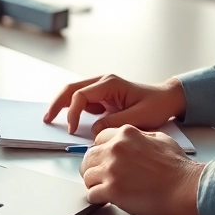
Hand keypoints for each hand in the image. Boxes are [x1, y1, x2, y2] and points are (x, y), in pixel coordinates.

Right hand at [45, 74, 186, 134]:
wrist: (167, 99)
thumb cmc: (156, 105)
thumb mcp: (138, 117)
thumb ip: (114, 123)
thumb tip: (94, 131)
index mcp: (110, 84)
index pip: (81, 95)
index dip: (73, 113)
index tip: (73, 130)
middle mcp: (103, 83)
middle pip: (71, 89)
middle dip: (57, 103)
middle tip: (47, 119)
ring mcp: (101, 89)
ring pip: (74, 94)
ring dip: (62, 106)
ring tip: (51, 120)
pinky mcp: (103, 97)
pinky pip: (83, 101)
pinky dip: (73, 110)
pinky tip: (69, 121)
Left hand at [80, 125, 202, 214]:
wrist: (186, 188)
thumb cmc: (178, 168)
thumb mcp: (160, 139)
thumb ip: (140, 138)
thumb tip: (131, 142)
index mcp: (126, 134)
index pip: (98, 139)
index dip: (101, 152)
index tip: (103, 161)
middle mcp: (116, 149)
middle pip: (89, 157)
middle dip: (93, 168)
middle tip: (100, 178)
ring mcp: (112, 169)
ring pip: (87, 176)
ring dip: (95, 184)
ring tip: (106, 190)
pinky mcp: (112, 190)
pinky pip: (91, 194)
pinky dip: (97, 198)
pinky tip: (107, 199)